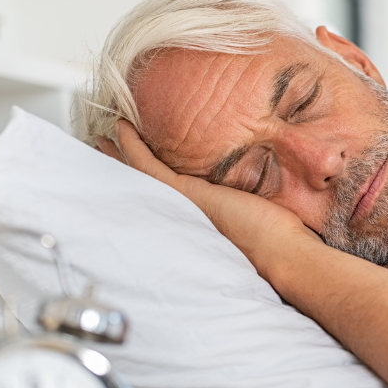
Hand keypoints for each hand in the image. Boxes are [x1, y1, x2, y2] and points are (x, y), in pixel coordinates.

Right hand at [104, 122, 321, 276]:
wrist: (285, 258)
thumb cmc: (282, 245)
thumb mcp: (259, 219)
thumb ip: (250, 209)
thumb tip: (264, 197)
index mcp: (202, 220)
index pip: (169, 198)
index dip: (149, 182)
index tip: (135, 168)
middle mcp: (188, 216)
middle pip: (147, 189)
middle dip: (123, 170)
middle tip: (103, 153)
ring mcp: (184, 206)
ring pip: (142, 177)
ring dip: (121, 156)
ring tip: (103, 140)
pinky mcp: (187, 195)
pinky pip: (150, 165)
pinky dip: (133, 146)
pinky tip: (122, 129)